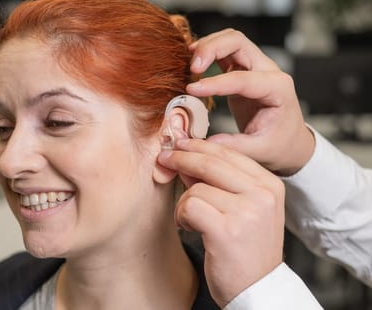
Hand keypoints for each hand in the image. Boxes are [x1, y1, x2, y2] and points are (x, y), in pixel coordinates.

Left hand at [159, 138, 284, 306]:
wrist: (256, 289)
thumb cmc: (245, 248)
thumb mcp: (245, 208)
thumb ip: (220, 180)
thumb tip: (186, 153)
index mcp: (270, 185)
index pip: (228, 153)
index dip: (198, 146)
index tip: (179, 144)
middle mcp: (263, 195)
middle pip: (210, 162)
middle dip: (181, 158)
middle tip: (164, 159)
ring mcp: (247, 212)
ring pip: (196, 188)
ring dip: (185, 203)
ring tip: (193, 220)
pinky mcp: (227, 230)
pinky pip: (189, 206)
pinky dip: (183, 216)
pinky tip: (191, 228)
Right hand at [187, 29, 313, 174]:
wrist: (289, 140)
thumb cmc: (278, 144)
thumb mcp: (260, 150)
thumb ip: (234, 145)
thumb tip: (207, 141)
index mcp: (277, 89)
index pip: (243, 78)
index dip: (215, 83)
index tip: (192, 90)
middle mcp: (268, 71)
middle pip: (237, 42)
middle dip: (211, 48)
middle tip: (191, 67)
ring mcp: (255, 66)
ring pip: (230, 40)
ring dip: (208, 45)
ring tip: (189, 63)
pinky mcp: (242, 69)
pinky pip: (224, 50)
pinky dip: (207, 50)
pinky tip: (193, 62)